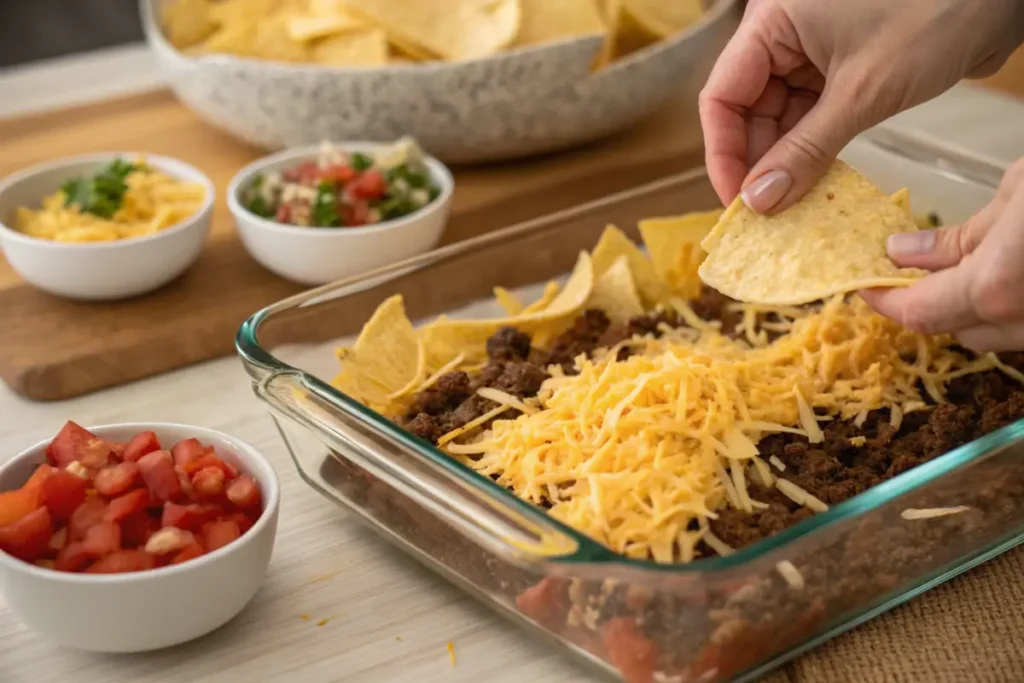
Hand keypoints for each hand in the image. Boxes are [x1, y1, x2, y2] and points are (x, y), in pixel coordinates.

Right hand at [699, 0, 1023, 212]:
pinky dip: (813, 149)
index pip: (722, 96)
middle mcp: (784, 33)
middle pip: (747, 110)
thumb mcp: (862, 94)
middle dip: (758, 164)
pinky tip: (816, 183)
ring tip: (792, 207)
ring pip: (780, 117)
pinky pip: (811, 115)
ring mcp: (813, 49)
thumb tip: (759, 202)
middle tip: (766, 216)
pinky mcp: (842, 65)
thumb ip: (805, 151)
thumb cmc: (937, 13)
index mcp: (772, 22)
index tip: (737, 202)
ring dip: (787, 162)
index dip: (724, 153)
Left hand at [860, 159, 1023, 351]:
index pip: (916, 312)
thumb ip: (957, 235)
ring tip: (972, 264)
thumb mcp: (1017, 193)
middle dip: (934, 303)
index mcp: (994, 287)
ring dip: (977, 309)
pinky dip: (1011, 306)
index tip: (865, 282)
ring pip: (998, 334)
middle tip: (919, 268)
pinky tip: (1012, 268)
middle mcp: (1023, 322)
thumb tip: (903, 254)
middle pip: (959, 331)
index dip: (884, 300)